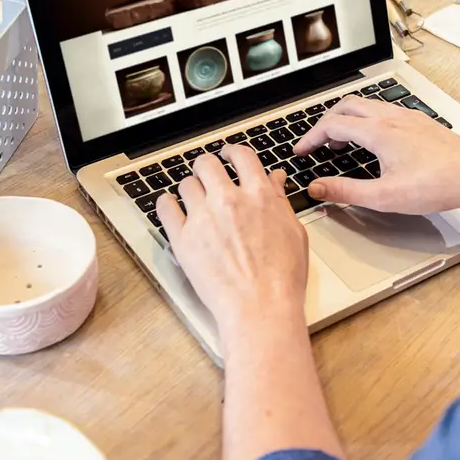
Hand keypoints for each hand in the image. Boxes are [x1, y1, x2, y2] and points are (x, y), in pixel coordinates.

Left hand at [157, 145, 308, 339]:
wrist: (261, 307)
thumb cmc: (282, 278)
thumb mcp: (293, 232)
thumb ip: (280, 200)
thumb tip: (274, 179)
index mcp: (259, 195)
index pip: (241, 156)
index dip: (232, 152)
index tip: (228, 156)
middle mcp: (228, 200)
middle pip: (207, 164)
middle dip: (208, 167)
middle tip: (208, 176)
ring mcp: (202, 218)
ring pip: (186, 184)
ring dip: (190, 188)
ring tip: (194, 199)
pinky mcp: (182, 238)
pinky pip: (165, 208)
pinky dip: (167, 204)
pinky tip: (172, 208)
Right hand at [294, 96, 459, 215]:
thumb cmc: (437, 185)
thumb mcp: (384, 196)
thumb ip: (346, 191)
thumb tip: (318, 188)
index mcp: (378, 132)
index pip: (332, 124)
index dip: (311, 137)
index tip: (301, 151)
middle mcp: (391, 117)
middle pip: (346, 105)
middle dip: (326, 122)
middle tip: (317, 143)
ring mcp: (406, 116)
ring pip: (366, 105)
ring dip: (347, 119)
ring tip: (341, 142)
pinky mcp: (419, 121)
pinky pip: (383, 110)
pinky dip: (367, 120)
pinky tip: (373, 141)